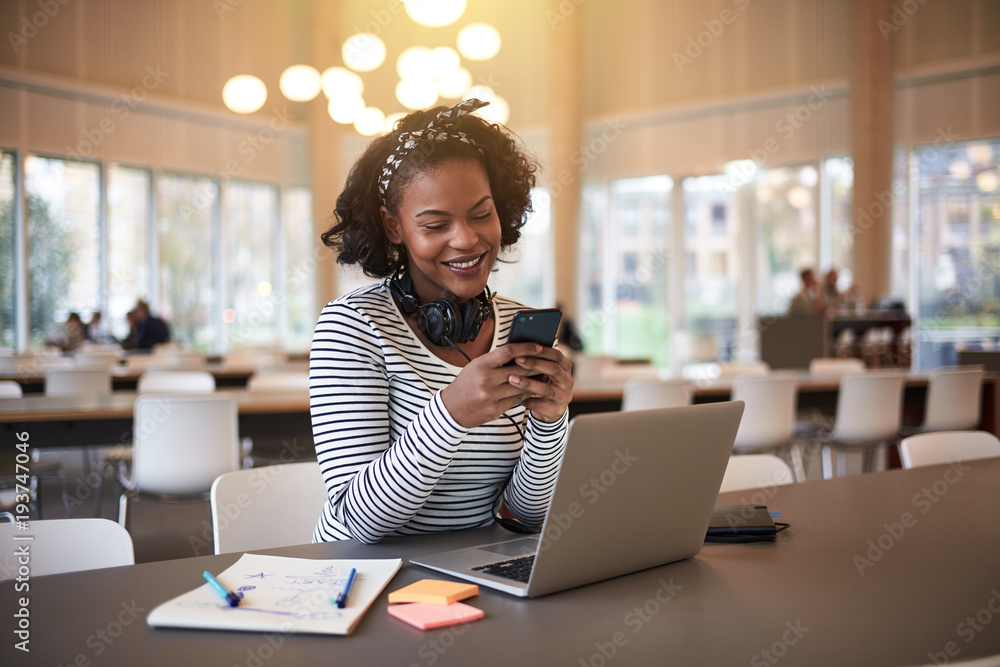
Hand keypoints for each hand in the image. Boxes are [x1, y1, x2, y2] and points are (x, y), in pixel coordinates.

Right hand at [440, 343, 571, 428]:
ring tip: (544, 375)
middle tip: (548, 361)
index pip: (509, 351)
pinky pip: (517, 400)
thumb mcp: (477, 366)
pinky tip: (532, 389)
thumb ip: (497, 360)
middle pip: (519, 369)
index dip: (527, 347)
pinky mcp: (495, 410)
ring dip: (535, 381)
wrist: (450, 409)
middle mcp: (486, 380)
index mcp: (481, 365)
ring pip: (521, 386)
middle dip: (536, 365)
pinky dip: (526, 394)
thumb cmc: (466, 383)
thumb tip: (522, 353)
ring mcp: (491, 396)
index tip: (539, 346)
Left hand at [507, 345, 573, 422]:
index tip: (525, 348)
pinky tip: (513, 396)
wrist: (549, 409)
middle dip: (534, 364)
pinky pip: (539, 405)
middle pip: (554, 370)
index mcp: (565, 367)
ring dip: (528, 383)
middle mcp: (567, 380)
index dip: (542, 351)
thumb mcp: (542, 371)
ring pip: (546, 389)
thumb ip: (535, 360)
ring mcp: (564, 396)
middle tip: (517, 360)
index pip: (557, 355)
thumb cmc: (541, 383)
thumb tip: (516, 346)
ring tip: (511, 378)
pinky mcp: (557, 410)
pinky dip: (526, 400)